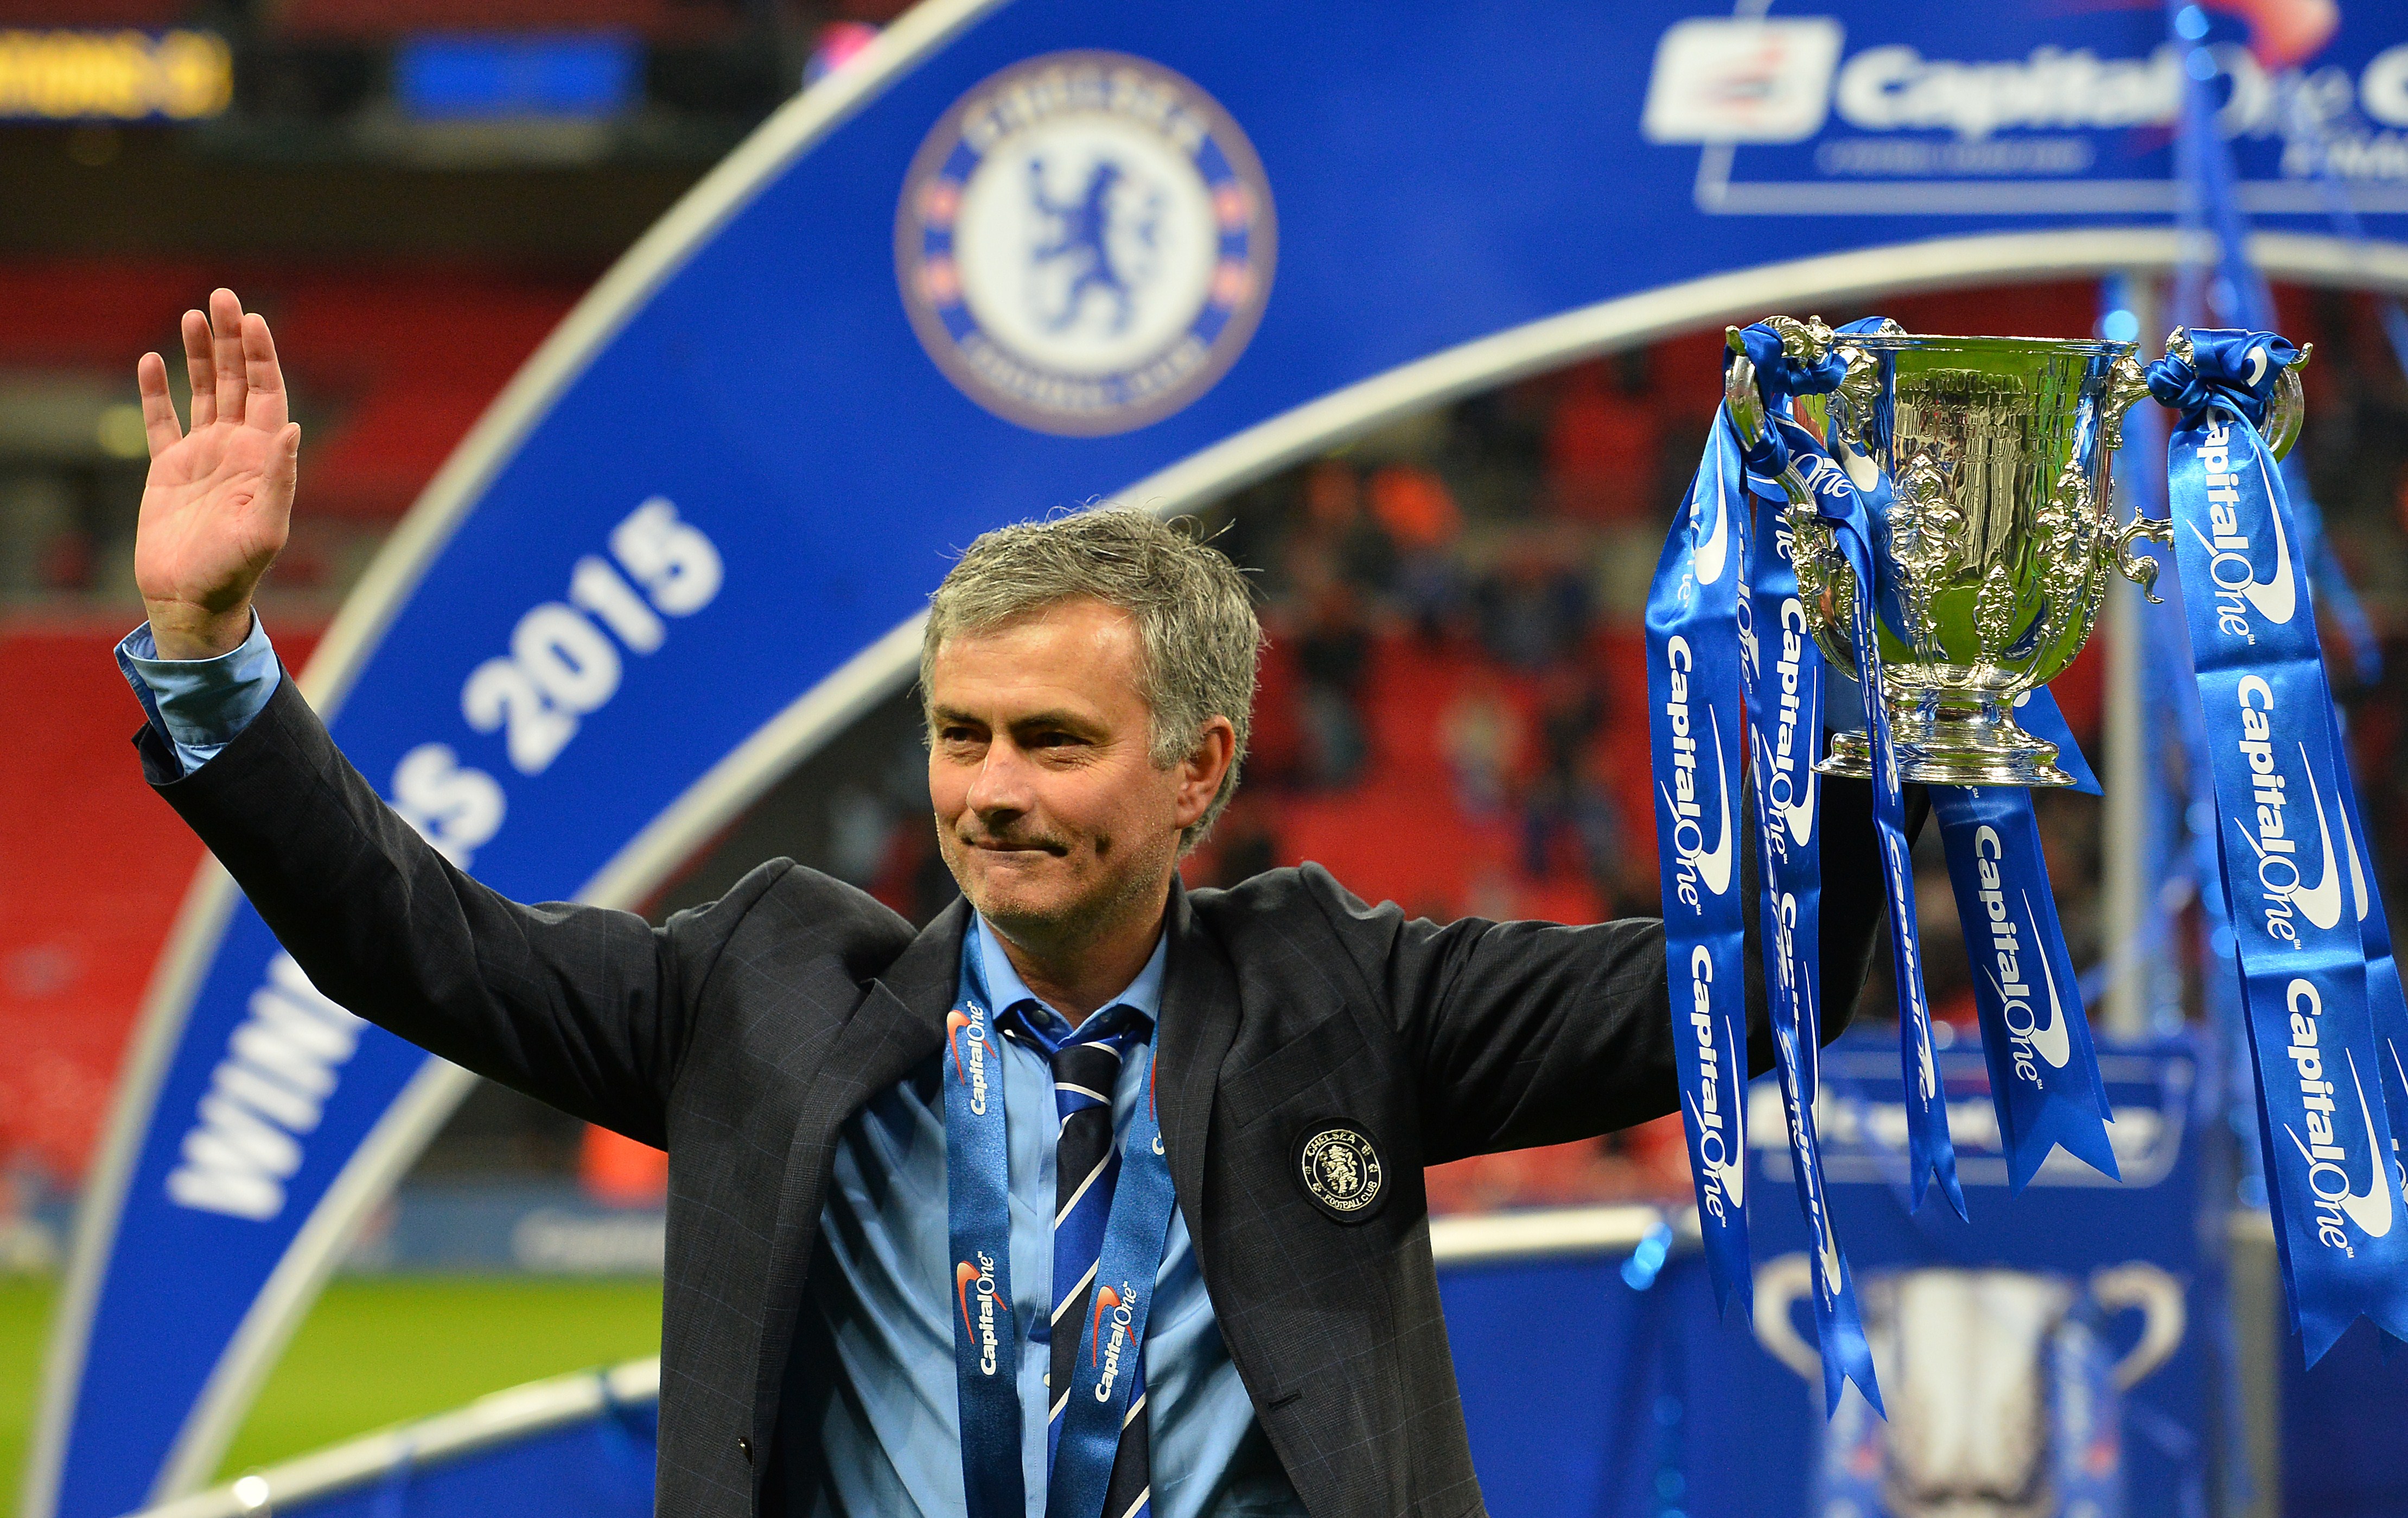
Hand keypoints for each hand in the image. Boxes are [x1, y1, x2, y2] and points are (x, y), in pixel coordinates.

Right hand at [133, 288, 299, 659]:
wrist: (193, 599)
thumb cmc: (235, 571)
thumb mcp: (266, 527)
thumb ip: (280, 478)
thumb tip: (294, 428)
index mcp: (264, 458)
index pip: (268, 393)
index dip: (262, 356)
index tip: (252, 319)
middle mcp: (237, 449)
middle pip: (238, 382)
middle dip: (232, 340)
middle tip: (223, 297)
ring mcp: (203, 456)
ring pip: (204, 392)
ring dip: (200, 355)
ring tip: (193, 314)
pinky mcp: (168, 469)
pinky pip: (162, 421)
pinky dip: (156, 391)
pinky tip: (152, 360)